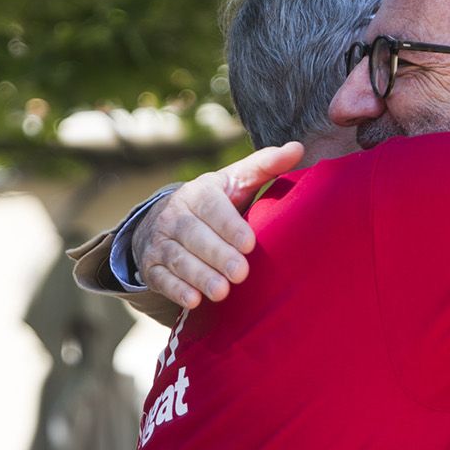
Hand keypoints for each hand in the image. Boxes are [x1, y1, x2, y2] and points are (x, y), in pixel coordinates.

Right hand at [132, 141, 303, 307]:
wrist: (163, 221)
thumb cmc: (214, 203)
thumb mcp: (235, 181)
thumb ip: (264, 166)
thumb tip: (297, 148)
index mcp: (198, 192)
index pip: (211, 207)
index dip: (228, 225)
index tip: (249, 243)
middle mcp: (174, 215)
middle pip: (193, 235)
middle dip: (217, 255)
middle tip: (241, 272)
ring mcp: (160, 242)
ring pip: (178, 259)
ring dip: (199, 276)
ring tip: (222, 292)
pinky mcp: (152, 268)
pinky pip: (162, 279)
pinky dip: (176, 291)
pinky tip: (194, 301)